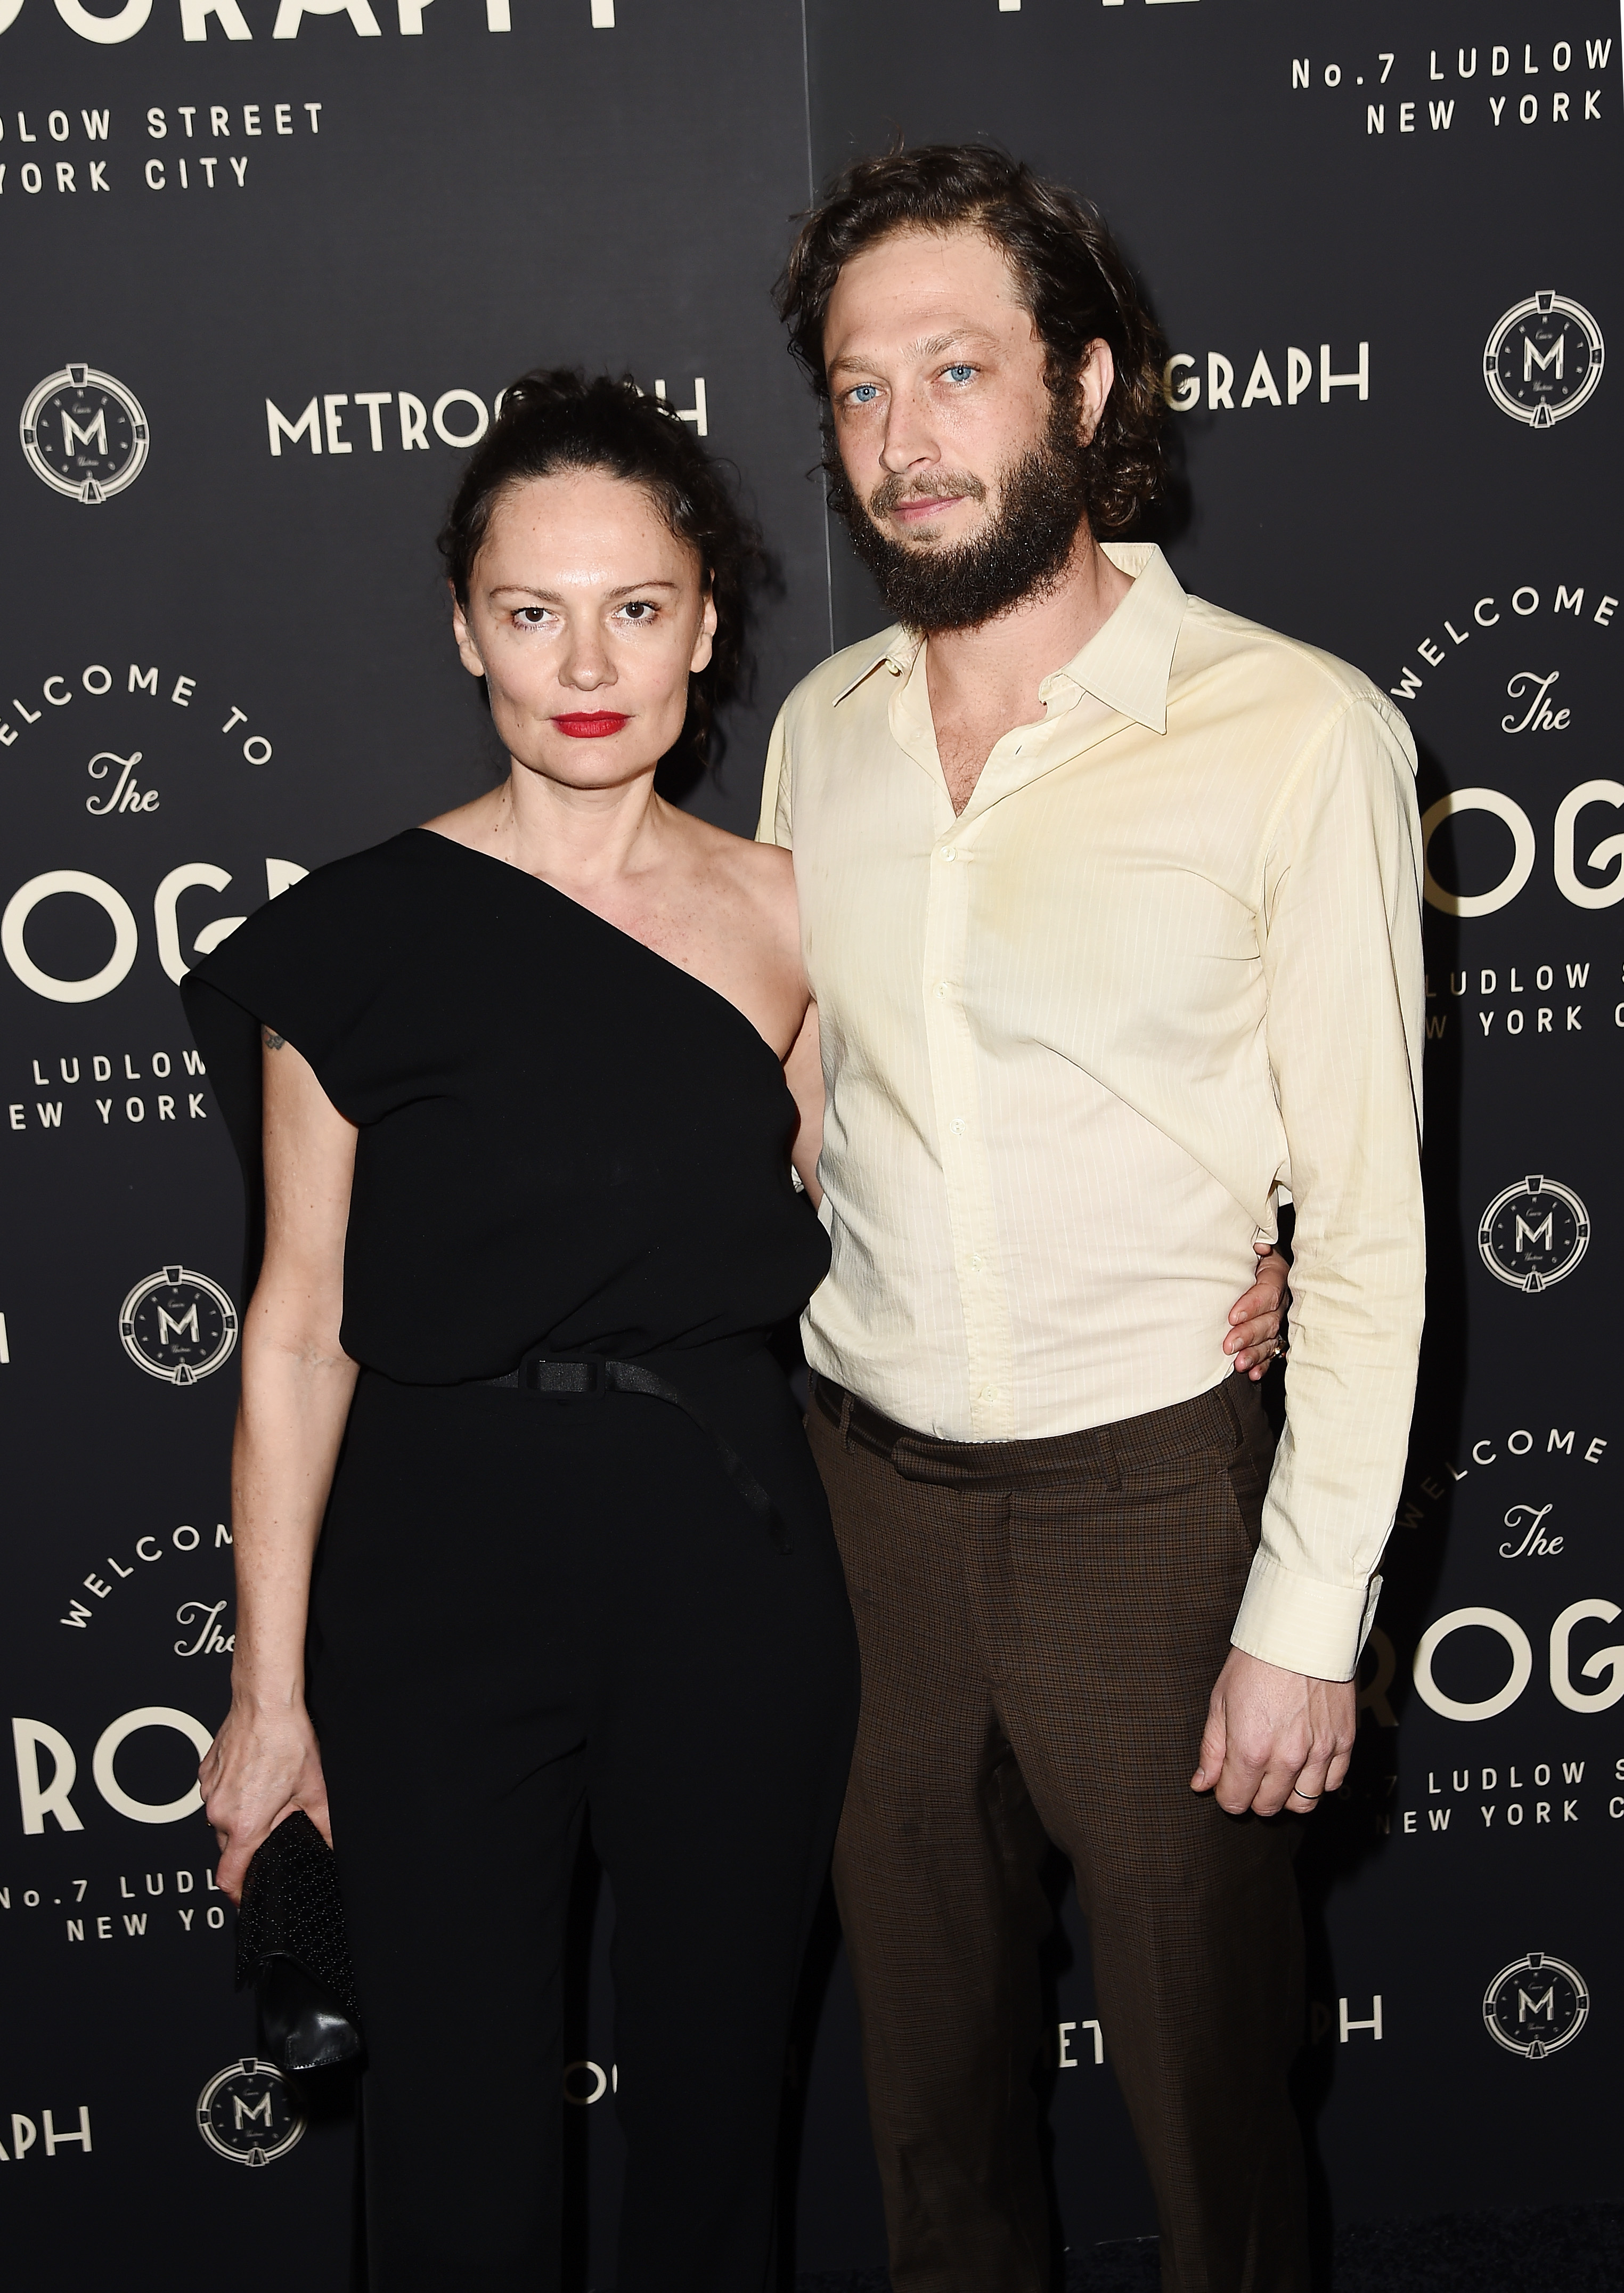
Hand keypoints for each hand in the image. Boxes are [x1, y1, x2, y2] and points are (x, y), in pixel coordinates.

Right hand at [200, 1700, 330, 1904]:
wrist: (265, 1702)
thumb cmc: (287, 1741)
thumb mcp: (314, 1790)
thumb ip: (323, 1825)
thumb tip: (331, 1845)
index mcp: (244, 1824)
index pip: (228, 1876)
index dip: (238, 1893)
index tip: (246, 1897)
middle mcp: (218, 1811)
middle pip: (228, 1847)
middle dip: (248, 1845)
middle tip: (273, 1827)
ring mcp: (209, 1791)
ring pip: (221, 1820)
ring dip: (240, 1818)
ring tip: (266, 1796)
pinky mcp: (205, 1773)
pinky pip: (216, 1796)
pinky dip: (232, 1796)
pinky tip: (253, 1778)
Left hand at [1191, 1647, 1355, 1815]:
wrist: (1300, 1632)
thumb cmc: (1256, 1661)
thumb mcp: (1220, 1701)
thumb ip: (1212, 1749)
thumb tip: (1201, 1783)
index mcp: (1250, 1750)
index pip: (1235, 1802)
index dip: (1226, 1793)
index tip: (1227, 1779)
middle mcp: (1287, 1758)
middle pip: (1268, 1806)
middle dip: (1254, 1795)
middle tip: (1251, 1773)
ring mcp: (1319, 1752)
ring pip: (1304, 1802)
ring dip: (1287, 1793)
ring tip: (1279, 1771)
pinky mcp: (1344, 1742)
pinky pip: (1333, 1782)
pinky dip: (1318, 1780)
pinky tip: (1306, 1763)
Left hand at [1224, 1241, 1289, 1380]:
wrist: (1254, 1264)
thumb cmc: (1247, 1255)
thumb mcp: (1249, 1245)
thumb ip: (1251, 1245)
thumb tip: (1259, 1248)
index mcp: (1276, 1274)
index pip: (1268, 1291)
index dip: (1252, 1305)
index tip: (1232, 1316)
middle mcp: (1283, 1300)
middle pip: (1270, 1319)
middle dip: (1249, 1334)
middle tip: (1228, 1345)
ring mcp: (1282, 1319)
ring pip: (1271, 1339)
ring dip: (1256, 1353)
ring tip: (1239, 1364)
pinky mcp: (1277, 1334)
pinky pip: (1272, 1352)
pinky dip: (1263, 1364)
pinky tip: (1253, 1373)